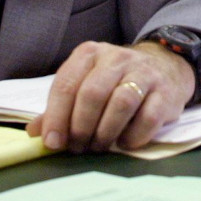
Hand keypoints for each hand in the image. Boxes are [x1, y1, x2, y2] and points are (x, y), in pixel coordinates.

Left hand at [27, 40, 192, 152]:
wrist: (163, 67)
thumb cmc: (115, 81)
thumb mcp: (85, 85)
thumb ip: (60, 107)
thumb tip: (35, 132)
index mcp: (89, 54)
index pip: (66, 84)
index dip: (56, 116)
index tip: (53, 142)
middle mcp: (116, 57)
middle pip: (92, 93)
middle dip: (81, 127)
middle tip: (79, 147)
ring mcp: (143, 72)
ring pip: (121, 103)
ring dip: (106, 132)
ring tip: (99, 146)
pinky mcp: (165, 91)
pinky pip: (148, 117)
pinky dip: (133, 136)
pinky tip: (125, 143)